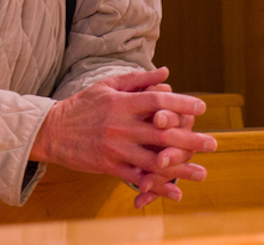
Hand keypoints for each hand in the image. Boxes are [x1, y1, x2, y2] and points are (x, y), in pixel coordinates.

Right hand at [31, 67, 216, 206]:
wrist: (51, 131)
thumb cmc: (81, 106)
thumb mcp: (106, 86)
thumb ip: (137, 80)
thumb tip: (166, 72)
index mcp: (120, 103)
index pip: (157, 101)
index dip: (181, 104)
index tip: (201, 108)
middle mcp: (120, 125)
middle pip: (162, 133)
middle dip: (191, 139)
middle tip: (212, 144)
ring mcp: (115, 147)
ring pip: (154, 159)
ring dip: (182, 167)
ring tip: (202, 171)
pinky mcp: (109, 165)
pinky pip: (138, 176)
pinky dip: (158, 185)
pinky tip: (175, 190)